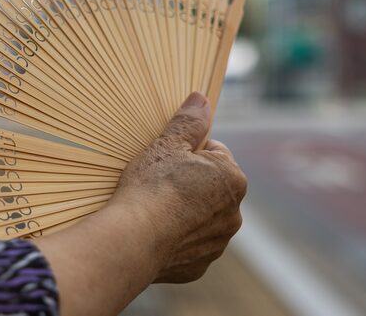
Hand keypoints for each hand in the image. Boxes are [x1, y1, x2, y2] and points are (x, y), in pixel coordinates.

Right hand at [32, 92, 246, 315]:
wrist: (132, 240)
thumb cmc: (152, 186)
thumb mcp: (168, 144)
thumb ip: (189, 121)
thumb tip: (201, 98)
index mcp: (233, 180)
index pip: (215, 154)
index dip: (189, 152)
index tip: (168, 158)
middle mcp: (233, 215)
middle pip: (210, 188)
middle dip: (189, 184)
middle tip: (158, 183)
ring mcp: (216, 244)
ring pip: (200, 218)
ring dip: (183, 212)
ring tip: (153, 208)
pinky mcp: (198, 267)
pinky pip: (187, 246)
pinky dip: (174, 239)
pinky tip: (153, 232)